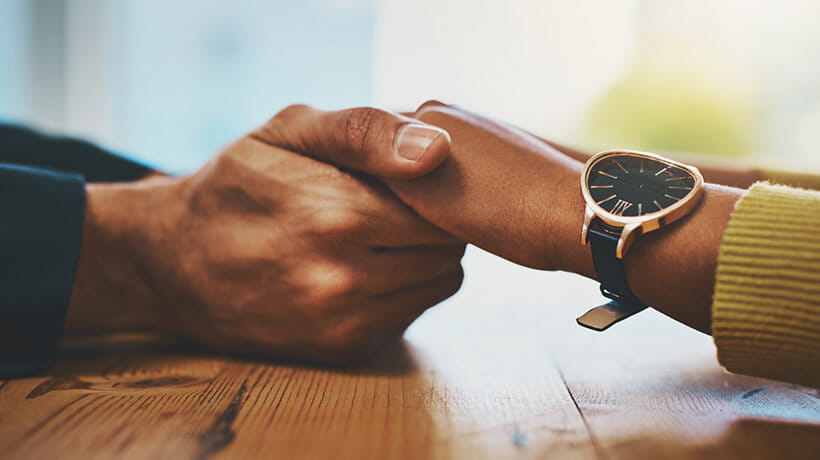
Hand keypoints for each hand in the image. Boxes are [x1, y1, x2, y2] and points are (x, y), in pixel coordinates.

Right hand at [66, 106, 464, 362]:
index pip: (445, 206)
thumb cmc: (235, 184)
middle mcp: (343, 279)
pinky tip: (364, 268)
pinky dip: (403, 290)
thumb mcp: (287, 131)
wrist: (169, 263)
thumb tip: (437, 150)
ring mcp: (342, 323)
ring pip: (440, 283)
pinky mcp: (342, 351)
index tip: (411, 178)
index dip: (438, 187)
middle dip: (434, 222)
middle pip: (448, 247)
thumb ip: (365, 130)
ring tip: (380, 235)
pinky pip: (411, 313)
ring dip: (424, 257)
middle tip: (397, 204)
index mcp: (336, 213)